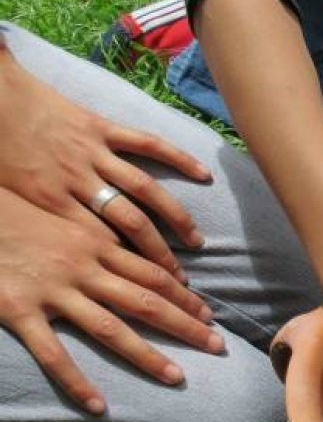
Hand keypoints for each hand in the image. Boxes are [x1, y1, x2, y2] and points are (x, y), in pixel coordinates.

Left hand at [0, 48, 210, 280]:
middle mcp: (79, 181)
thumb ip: (31, 226)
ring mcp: (94, 152)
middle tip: (182, 281)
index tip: (153, 295)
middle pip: (132, 225)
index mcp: (52, 202)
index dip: (131, 271)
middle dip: (162, 257)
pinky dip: (177, 157)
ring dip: (176, 218)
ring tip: (197, 241)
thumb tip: (54, 256)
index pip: (103, 246)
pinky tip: (203, 176)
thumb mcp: (3, 199)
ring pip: (146, 190)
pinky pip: (145, 142)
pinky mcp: (100, 126)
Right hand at [0, 188, 224, 413]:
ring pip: (111, 329)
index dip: (185, 297)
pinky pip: (53, 354)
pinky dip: (76, 381)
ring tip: (177, 378)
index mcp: (96, 243)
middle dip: (186, 325)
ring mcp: (52, 291)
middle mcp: (83, 267)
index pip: (154, 273)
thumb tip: (137, 264)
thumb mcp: (67, 222)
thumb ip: (102, 244)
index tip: (209, 315)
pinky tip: (97, 405)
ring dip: (147, 355)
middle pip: (146, 301)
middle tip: (217, 346)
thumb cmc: (16, 213)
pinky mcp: (17, 310)